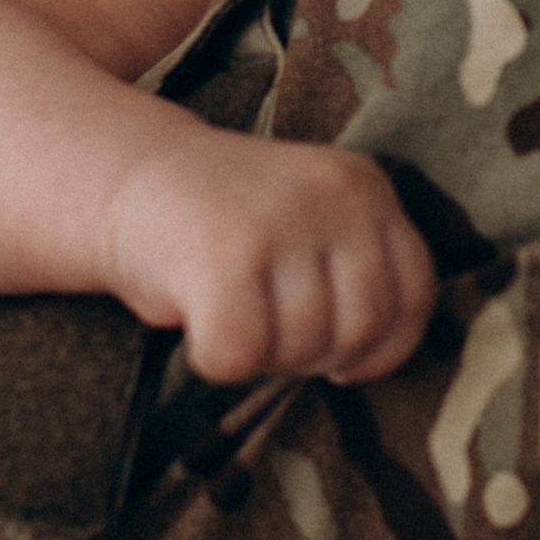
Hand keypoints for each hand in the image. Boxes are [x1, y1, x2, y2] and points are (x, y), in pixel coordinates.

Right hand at [104, 134, 436, 384]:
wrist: (123, 175)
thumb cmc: (223, 225)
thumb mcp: (310, 226)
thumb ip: (354, 272)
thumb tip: (368, 364)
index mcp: (363, 186)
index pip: (415, 294)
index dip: (383, 347)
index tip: (342, 361)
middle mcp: (331, 195)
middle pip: (360, 330)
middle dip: (313, 357)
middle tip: (267, 330)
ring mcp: (278, 221)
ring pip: (301, 349)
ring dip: (261, 356)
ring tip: (229, 310)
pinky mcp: (222, 254)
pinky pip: (238, 354)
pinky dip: (213, 359)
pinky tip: (196, 323)